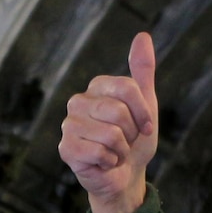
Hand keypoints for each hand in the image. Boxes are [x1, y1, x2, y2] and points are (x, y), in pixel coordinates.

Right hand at [59, 32, 158, 212]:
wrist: (125, 177)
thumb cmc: (134, 141)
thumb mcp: (146, 105)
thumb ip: (142, 72)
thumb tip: (143, 35)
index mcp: (97, 86)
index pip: (128, 88)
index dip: (143, 113)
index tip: (145, 127)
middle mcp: (78, 101)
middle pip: (119, 112)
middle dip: (131, 134)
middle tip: (125, 142)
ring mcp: (68, 124)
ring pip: (110, 134)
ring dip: (121, 150)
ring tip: (115, 153)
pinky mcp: (65, 148)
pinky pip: (99, 152)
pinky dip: (110, 162)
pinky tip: (104, 163)